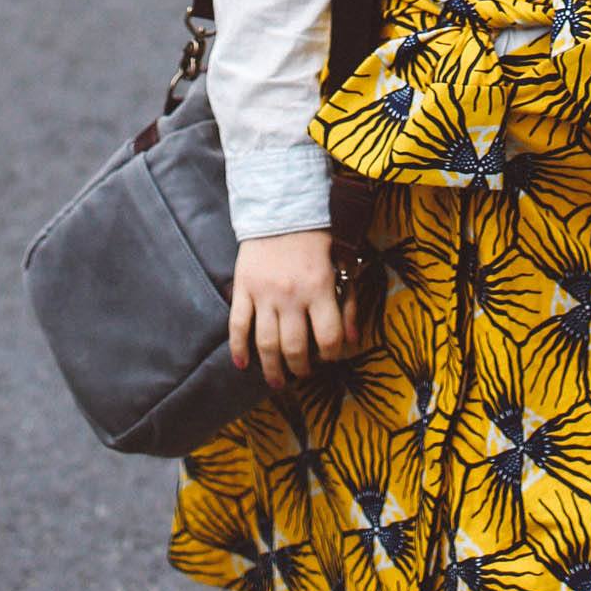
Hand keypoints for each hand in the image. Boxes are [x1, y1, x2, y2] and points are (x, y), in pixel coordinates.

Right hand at [229, 229, 356, 390]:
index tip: (330, 357)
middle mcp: (291, 295)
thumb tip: (352, 340)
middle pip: (295, 348)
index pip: (328, 337)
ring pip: (266, 344)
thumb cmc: (316, 239)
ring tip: (277, 381)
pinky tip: (242, 364)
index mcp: (319, 288)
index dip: (332, 354)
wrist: (281, 209)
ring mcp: (264, 294)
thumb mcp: (342, 265)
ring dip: (272, 368)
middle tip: (302, 374)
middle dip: (301, 368)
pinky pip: (237, 325)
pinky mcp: (243, 289)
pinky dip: (238, 348)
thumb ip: (348, 302)